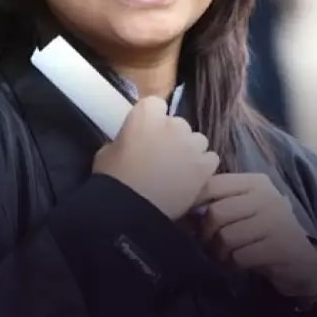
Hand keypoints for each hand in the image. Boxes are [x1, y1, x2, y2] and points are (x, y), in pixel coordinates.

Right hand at [92, 96, 219, 220]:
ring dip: (189, 151)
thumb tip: (131, 143)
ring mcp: (192, 144)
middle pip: (178, 123)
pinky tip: (191, 178)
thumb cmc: (113, 180)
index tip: (145, 134)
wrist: (130, 211)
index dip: (151, 120)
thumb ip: (124, 140)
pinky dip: (202, 166)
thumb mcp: (106, 152)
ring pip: (197, 140)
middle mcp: (173, 123)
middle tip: (160, 157)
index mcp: (146, 114)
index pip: (155, 105)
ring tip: (177, 170)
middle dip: (171, 136)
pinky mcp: (205, 165)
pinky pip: (210, 159)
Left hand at [194, 173, 316, 302]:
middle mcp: (267, 196)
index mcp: (255, 182)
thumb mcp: (243, 213)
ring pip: (226, 237)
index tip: (191, 222)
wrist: (301, 263)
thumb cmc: (264, 234)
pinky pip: (239, 256)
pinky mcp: (279, 246)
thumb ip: (216, 206)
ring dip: (220, 253)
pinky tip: (240, 264)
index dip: (193, 205)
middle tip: (210, 246)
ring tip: (226, 256)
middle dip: (206, 235)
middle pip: (216, 213)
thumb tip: (180, 212)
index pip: (212, 185)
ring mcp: (275, 220)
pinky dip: (233, 264)